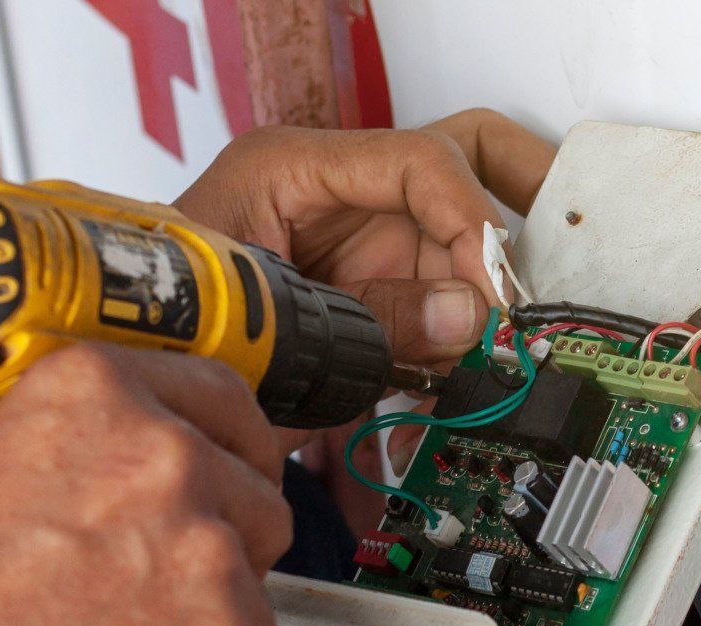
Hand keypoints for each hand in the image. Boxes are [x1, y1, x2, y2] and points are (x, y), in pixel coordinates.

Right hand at [0, 345, 290, 625]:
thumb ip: (85, 454)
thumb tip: (147, 472)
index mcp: (101, 396)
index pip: (229, 403)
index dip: (233, 455)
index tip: (224, 486)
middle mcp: (167, 460)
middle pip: (260, 509)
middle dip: (220, 558)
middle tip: (142, 604)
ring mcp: (204, 558)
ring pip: (254, 605)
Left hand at [175, 113, 557, 478]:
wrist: (135, 391)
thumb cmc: (168, 340)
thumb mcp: (272, 327)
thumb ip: (376, 321)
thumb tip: (470, 318)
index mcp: (294, 170)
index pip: (421, 161)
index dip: (473, 222)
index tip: (498, 291)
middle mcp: (337, 198)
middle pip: (457, 160)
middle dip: (519, 198)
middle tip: (564, 250)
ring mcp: (355, 247)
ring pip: (459, 244)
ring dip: (489, 298)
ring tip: (502, 353)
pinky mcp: (367, 301)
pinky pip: (436, 309)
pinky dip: (458, 348)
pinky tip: (464, 386)